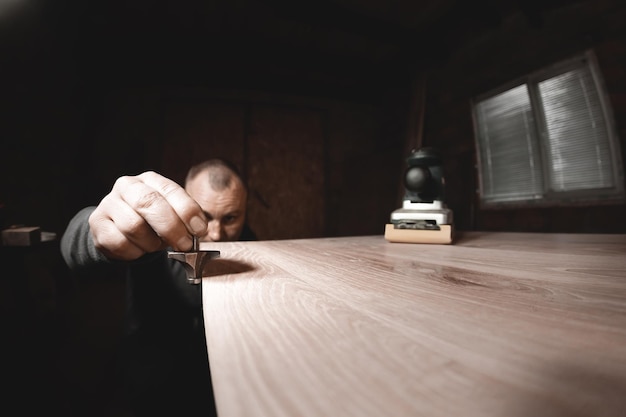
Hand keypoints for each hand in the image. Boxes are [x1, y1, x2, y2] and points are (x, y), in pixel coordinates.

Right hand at [88, 171, 207, 260]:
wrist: (119, 230)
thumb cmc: (151, 221)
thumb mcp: (170, 214)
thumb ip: (183, 220)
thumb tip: (197, 232)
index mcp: (150, 180)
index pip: (170, 190)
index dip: (187, 210)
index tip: (199, 230)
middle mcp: (127, 186)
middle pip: (148, 203)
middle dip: (171, 227)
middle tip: (185, 245)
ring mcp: (109, 204)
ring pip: (134, 226)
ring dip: (151, 243)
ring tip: (155, 245)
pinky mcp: (97, 224)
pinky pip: (120, 243)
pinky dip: (135, 252)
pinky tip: (139, 249)